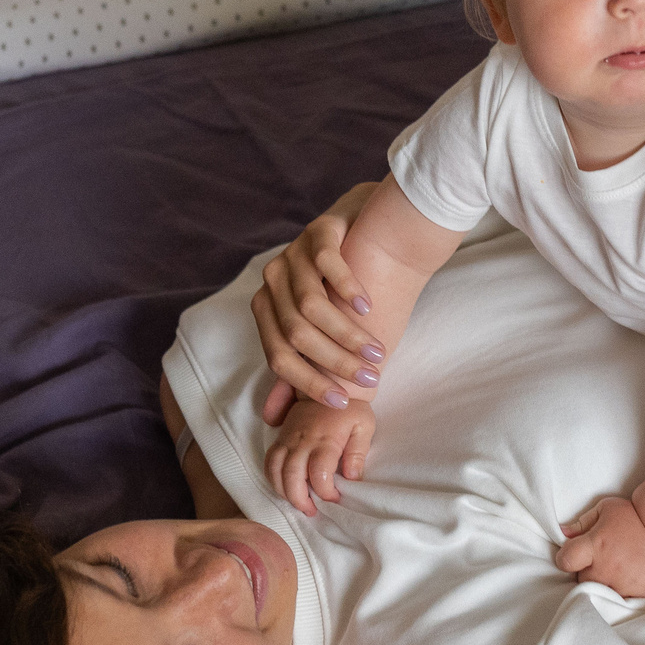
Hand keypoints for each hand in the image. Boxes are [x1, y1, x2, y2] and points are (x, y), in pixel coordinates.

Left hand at [253, 184, 384, 423]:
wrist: (368, 228)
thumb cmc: (344, 290)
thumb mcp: (320, 333)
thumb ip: (298, 368)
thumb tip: (273, 416)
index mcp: (266, 309)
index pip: (278, 356)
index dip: (309, 382)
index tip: (342, 401)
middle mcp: (273, 281)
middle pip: (296, 333)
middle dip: (335, 362)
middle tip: (372, 377)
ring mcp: (293, 253)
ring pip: (311, 305)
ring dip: (347, 334)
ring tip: (378, 351)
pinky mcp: (317, 231)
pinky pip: (327, 264)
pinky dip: (349, 290)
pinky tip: (370, 307)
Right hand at [264, 396, 374, 515]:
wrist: (331, 380)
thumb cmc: (351, 408)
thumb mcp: (364, 426)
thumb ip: (358, 453)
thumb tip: (352, 478)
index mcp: (326, 439)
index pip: (319, 474)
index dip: (325, 493)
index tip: (335, 498)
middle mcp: (303, 440)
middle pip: (291, 476)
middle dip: (300, 499)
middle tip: (312, 510)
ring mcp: (289, 438)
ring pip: (275, 470)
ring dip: (284, 492)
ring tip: (298, 503)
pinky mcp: (281, 436)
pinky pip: (269, 460)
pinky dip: (272, 478)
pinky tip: (284, 488)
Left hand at [555, 496, 644, 597]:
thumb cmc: (636, 516)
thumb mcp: (607, 509)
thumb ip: (582, 522)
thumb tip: (563, 533)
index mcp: (595, 546)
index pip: (565, 560)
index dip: (567, 558)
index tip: (575, 555)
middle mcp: (606, 568)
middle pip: (581, 580)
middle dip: (587, 571)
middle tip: (601, 561)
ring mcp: (624, 585)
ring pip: (601, 593)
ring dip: (604, 584)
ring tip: (616, 572)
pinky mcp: (640, 595)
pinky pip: (622, 601)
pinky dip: (623, 593)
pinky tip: (630, 581)